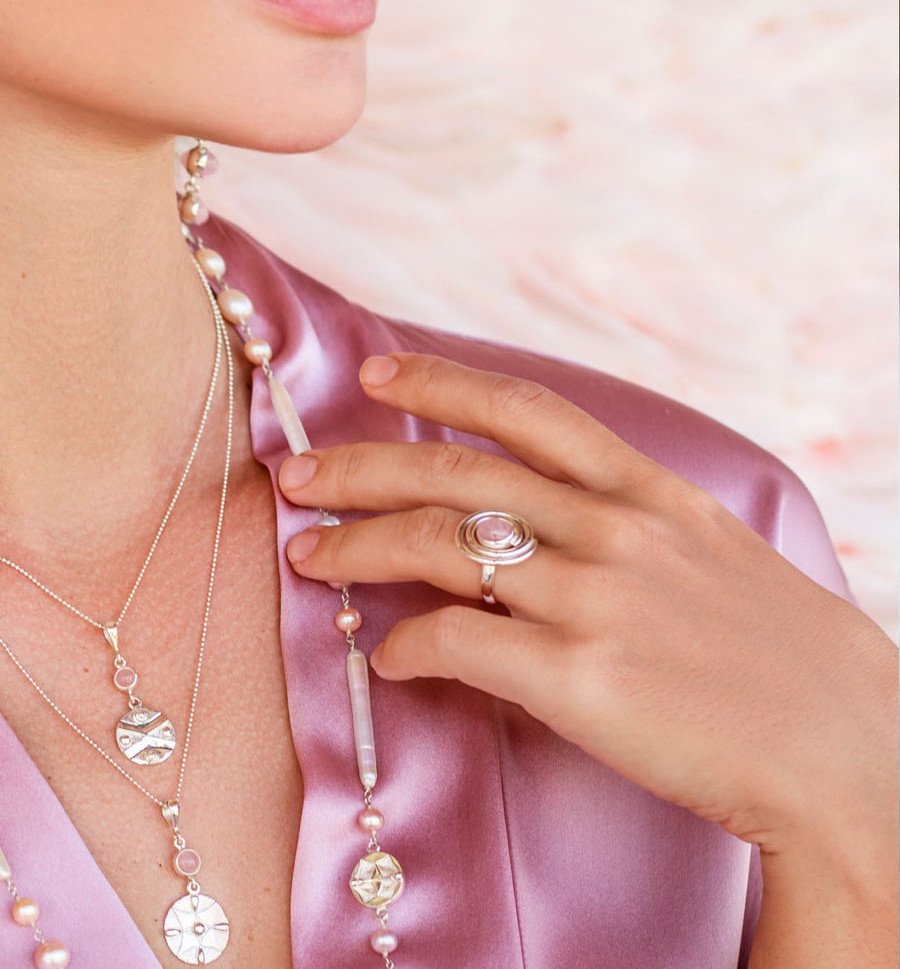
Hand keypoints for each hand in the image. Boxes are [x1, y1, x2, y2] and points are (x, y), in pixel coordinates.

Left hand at [277, 351, 898, 860]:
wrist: (857, 765)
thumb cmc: (793, 669)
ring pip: (440, 546)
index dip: (442, 384)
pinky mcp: (580, 679)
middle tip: (297, 475)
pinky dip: (407, 646)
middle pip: (457, 473)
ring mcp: (596, 601)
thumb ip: (635, 527)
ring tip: (306, 558)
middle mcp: (617, 530)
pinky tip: (388, 659)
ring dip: (357, 548)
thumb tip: (548, 524)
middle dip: (362, 467)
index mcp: (654, 494)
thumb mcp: (722, 560)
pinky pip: (457, 643)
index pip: (530, 410)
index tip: (373, 375)